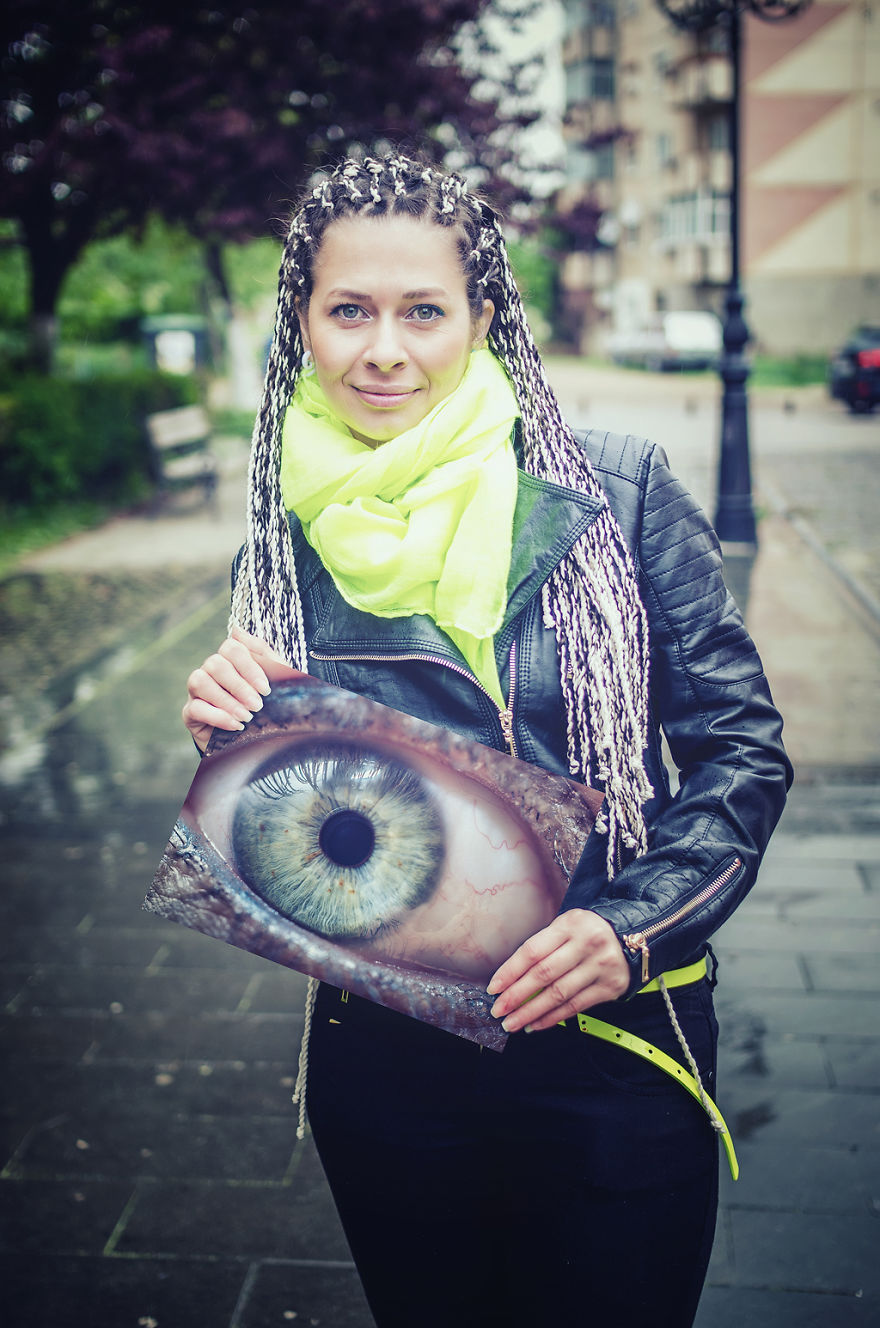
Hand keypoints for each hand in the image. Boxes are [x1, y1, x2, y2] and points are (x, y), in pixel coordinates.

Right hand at [182, 624, 281, 752]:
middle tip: (257, 705)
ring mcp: (197, 691)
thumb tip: (236, 629)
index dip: (248, 666)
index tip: (266, 689)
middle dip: (238, 686)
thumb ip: (261, 652)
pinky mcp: (190, 713)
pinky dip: (217, 716)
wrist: (262, 738)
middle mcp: (211, 671)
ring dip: (225, 700)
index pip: (232, 647)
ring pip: (199, 681)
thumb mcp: (275, 678)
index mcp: (231, 659)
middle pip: (215, 664)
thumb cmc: (269, 704)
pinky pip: (195, 708)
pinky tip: (235, 725)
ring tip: (246, 717)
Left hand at [486, 910, 629, 1033]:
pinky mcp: (610, 987)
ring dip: (531, 1012)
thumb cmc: (589, 932)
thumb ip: (543, 947)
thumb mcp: (567, 926)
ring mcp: (600, 966)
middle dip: (516, 996)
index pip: (533, 951)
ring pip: (558, 994)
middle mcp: (587, 944)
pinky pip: (576, 1006)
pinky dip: (553, 1018)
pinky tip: (536, 1024)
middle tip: (499, 1010)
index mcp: (570, 925)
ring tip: (513, 1022)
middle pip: (544, 974)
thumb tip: (511, 980)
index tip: (494, 988)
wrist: (632, 936)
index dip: (510, 971)